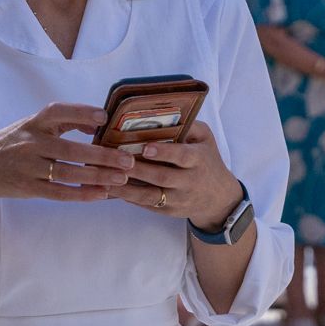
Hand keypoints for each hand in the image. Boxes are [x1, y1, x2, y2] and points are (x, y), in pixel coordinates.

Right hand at [0, 102, 134, 202]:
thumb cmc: (15, 143)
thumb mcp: (32, 126)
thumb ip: (62, 123)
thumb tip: (98, 123)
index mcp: (33, 123)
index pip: (58, 112)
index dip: (80, 113)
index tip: (104, 117)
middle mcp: (30, 143)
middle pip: (70, 149)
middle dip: (102, 156)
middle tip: (128, 161)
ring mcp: (28, 167)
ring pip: (67, 174)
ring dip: (97, 177)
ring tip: (121, 179)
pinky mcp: (27, 188)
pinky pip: (58, 193)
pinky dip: (81, 194)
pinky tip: (100, 194)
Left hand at [107, 122, 244, 230]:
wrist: (219, 198)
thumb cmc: (207, 160)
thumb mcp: (205, 139)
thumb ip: (189, 126)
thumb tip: (162, 114)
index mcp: (198, 160)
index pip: (182, 156)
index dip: (164, 152)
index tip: (146, 147)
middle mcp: (189, 181)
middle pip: (161, 177)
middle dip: (138, 169)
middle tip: (115, 159)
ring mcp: (178, 199)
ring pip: (149, 196)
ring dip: (126, 188)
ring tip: (105, 177)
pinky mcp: (168, 211)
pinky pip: (145, 205)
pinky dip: (127, 198)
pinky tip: (110, 189)